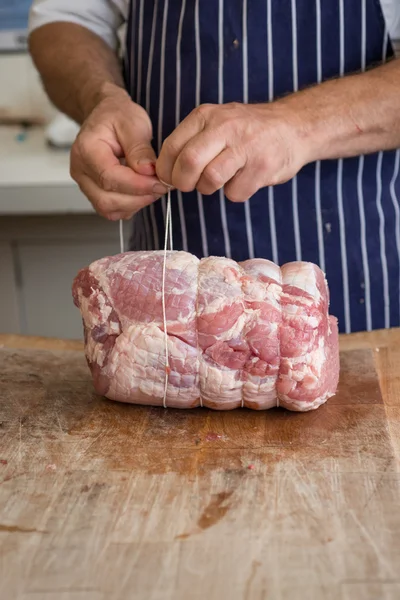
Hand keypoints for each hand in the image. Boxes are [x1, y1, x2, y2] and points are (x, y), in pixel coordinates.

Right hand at [70, 84, 167, 219]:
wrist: (106, 115)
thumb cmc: (117, 116)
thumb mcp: (133, 122)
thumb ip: (140, 148)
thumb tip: (147, 171)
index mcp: (86, 149)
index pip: (109, 177)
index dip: (137, 185)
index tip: (159, 183)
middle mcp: (81, 170)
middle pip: (107, 199)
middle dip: (138, 198)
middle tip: (160, 187)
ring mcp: (85, 184)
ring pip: (108, 209)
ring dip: (135, 204)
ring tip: (152, 188)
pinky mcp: (94, 192)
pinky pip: (111, 210)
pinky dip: (129, 207)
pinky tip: (141, 193)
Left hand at [156, 102, 309, 201]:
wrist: (293, 126)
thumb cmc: (247, 131)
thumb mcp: (216, 123)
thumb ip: (191, 141)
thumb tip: (163, 173)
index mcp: (207, 116)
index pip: (171, 147)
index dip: (166, 171)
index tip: (171, 179)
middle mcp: (225, 127)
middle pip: (189, 164)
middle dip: (183, 183)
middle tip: (190, 186)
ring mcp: (246, 146)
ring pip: (211, 179)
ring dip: (209, 189)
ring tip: (220, 181)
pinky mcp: (262, 166)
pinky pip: (235, 192)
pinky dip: (235, 193)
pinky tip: (243, 180)